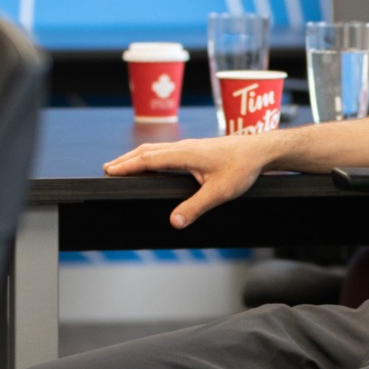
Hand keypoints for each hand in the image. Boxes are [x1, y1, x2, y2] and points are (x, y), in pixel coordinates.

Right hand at [103, 134, 275, 228]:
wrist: (261, 150)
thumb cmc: (242, 168)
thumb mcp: (219, 192)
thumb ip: (195, 208)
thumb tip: (174, 222)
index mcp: (185, 154)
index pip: (148, 159)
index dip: (127, 166)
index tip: (110, 171)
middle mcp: (184, 147)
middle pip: (147, 151)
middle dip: (126, 160)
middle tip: (107, 169)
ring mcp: (190, 146)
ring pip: (157, 149)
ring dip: (138, 156)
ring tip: (124, 164)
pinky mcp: (197, 148)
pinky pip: (166, 150)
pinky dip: (151, 155)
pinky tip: (154, 162)